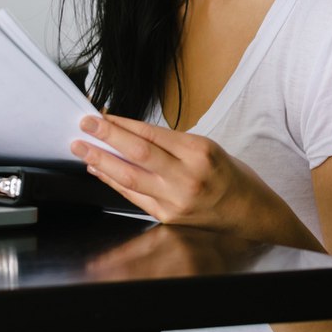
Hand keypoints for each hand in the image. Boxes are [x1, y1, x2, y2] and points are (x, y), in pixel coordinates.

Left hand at [70, 114, 298, 242]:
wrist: (250, 215)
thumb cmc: (229, 177)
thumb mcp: (207, 148)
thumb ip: (169, 143)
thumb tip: (128, 131)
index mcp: (199, 152)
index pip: (151, 134)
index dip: (122, 123)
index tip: (101, 114)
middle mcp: (187, 177)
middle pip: (137, 153)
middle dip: (106, 137)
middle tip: (84, 124)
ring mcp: (175, 200)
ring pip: (129, 177)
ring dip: (101, 160)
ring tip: (81, 147)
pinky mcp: (167, 217)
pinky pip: (133, 196)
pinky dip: (112, 182)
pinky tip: (98, 169)